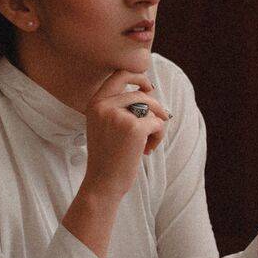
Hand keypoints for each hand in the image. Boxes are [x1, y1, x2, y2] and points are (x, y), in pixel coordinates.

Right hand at [80, 70, 170, 202]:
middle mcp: (104, 106)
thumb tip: (147, 90)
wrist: (103, 183)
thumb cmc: (107, 157)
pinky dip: (158, 136)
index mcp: (95, 103)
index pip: (119, 75)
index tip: (148, 86)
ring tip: (147, 143)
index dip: (137, 76)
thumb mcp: (103, 126)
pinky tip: (147, 150)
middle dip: (155, 105)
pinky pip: (157, 123)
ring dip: (155, 125)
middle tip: (162, 117)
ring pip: (151, 109)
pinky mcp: (134, 128)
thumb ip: (118, 107)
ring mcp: (119, 116)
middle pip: (140, 93)